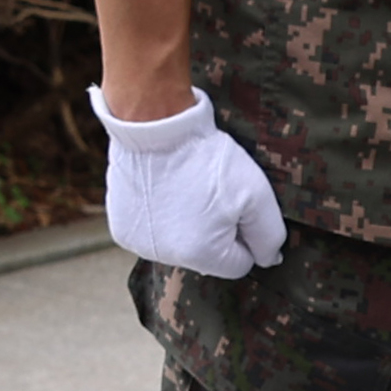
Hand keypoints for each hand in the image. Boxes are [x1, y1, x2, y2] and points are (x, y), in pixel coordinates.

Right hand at [96, 86, 287, 278]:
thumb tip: (268, 260)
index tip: (233, 205)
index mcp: (201, 254)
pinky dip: (159, 218)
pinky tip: (161, 192)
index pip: (239, 263)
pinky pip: (151, 234)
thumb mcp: (257, 193)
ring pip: (178, 246)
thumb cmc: (208, 158)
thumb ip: (269, 235)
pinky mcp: (121, 229)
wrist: (155, 127)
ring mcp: (139, 244)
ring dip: (185, 225)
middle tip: (209, 194)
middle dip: (214, 231)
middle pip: (207, 256)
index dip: (243, 234)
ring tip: (183, 190)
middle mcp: (166, 257)